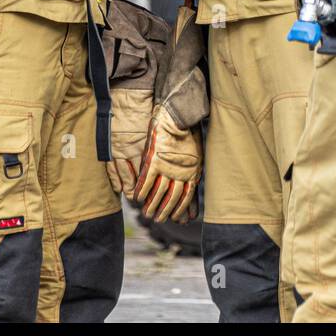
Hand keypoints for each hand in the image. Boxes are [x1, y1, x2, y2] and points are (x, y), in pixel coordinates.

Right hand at [135, 105, 201, 222]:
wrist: (177, 115)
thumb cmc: (189, 132)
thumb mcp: (197, 155)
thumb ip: (194, 171)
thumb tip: (194, 182)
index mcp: (193, 171)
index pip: (187, 196)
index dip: (182, 209)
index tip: (179, 220)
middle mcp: (181, 172)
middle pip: (172, 198)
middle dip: (165, 210)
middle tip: (159, 220)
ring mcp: (167, 166)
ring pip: (158, 192)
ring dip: (152, 205)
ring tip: (147, 214)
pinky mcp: (154, 159)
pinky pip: (146, 180)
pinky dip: (142, 190)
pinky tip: (138, 198)